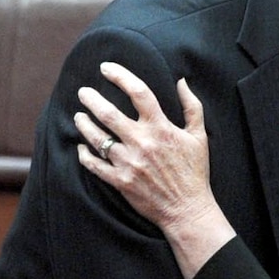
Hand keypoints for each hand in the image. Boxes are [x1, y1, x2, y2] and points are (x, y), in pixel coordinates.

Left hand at [75, 62, 234, 277]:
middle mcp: (142, 143)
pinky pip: (94, 165)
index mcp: (161, 128)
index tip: (106, 68)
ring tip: (79, 116)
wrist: (188, 210)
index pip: (138, 92)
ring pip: (97, 138)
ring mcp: (129, 163)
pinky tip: (81, 147)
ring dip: (84, 124)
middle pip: (108, 113)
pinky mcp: (121, 181)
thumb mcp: (199, 137)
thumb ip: (192, 107)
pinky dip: (84, 155)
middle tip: (83, 92)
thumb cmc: (195, 173)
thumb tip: (181, 81)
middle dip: (91, 99)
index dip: (120, 75)